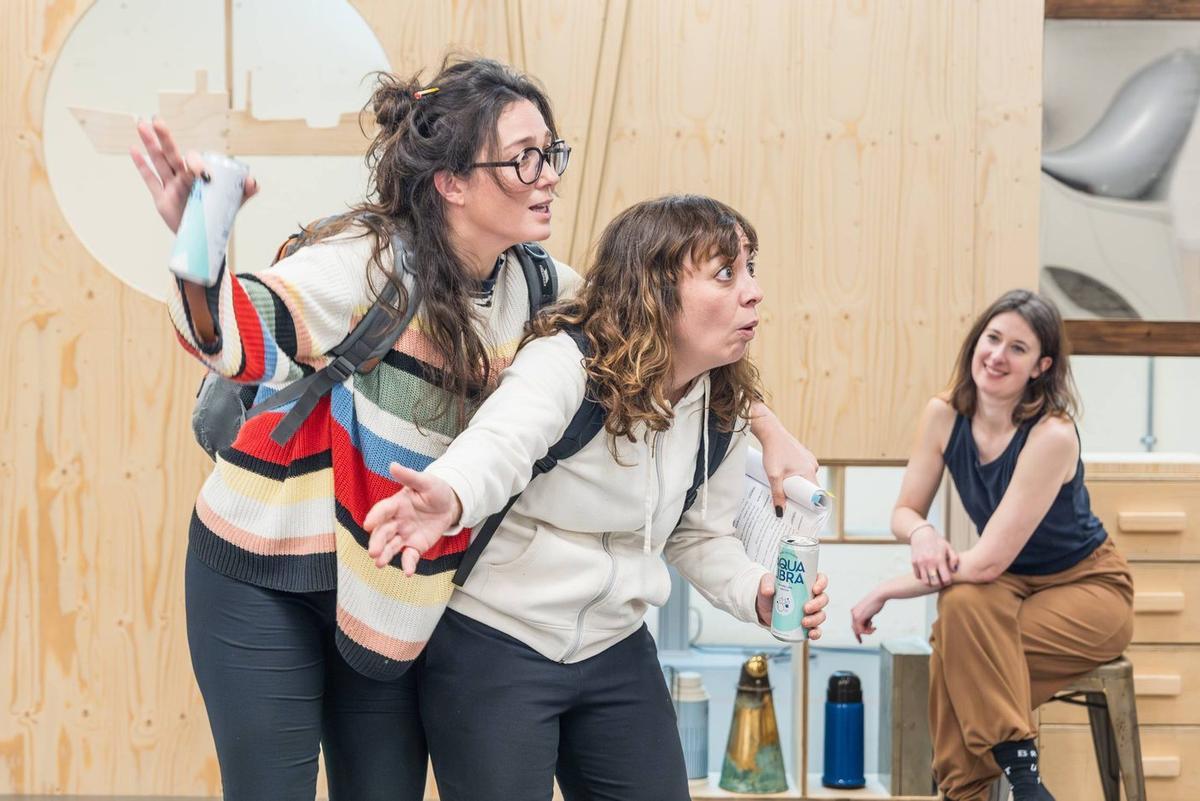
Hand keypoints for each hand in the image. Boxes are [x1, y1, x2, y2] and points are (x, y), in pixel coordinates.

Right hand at [129, 118, 258, 232]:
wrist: (205, 235)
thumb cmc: (217, 214)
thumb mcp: (234, 201)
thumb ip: (246, 190)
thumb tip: (252, 181)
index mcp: (199, 175)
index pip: (194, 162)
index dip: (196, 163)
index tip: (202, 174)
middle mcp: (183, 177)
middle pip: (172, 154)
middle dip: (165, 138)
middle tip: (158, 121)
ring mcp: (171, 186)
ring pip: (159, 162)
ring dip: (150, 145)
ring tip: (142, 125)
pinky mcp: (162, 198)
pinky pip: (150, 180)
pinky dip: (141, 166)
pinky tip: (134, 150)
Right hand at [364, 463, 462, 573]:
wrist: (450, 505)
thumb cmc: (435, 490)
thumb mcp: (426, 481)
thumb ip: (410, 476)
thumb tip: (393, 465)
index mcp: (397, 503)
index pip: (383, 510)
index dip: (375, 516)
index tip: (367, 524)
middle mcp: (397, 521)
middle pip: (383, 532)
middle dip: (377, 541)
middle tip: (373, 551)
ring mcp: (405, 534)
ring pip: (391, 546)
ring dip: (385, 555)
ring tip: (380, 563)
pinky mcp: (415, 546)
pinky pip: (409, 556)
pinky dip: (407, 564)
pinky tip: (407, 572)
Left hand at [756, 412, 819, 511]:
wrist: (771, 432)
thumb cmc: (773, 452)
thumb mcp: (774, 476)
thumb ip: (777, 494)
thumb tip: (780, 512)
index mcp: (809, 471)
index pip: (816, 493)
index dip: (810, 504)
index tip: (804, 512)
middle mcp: (812, 465)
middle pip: (809, 487)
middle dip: (800, 495)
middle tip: (790, 503)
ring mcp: (808, 459)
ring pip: (805, 478)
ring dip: (796, 484)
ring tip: (784, 488)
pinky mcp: (803, 456)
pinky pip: (802, 470)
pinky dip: (795, 475)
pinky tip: (785, 476)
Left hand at [756, 571, 828, 640]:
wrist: (763, 609)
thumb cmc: (769, 592)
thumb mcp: (766, 583)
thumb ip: (766, 583)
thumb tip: (768, 591)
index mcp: (806, 583)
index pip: (821, 580)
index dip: (822, 583)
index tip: (815, 589)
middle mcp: (812, 597)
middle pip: (823, 599)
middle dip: (817, 604)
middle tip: (805, 608)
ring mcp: (811, 612)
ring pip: (821, 615)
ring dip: (815, 619)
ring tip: (803, 622)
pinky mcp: (807, 624)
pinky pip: (817, 629)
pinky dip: (816, 633)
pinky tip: (811, 634)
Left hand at [850, 592, 884, 642]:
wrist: (879, 595)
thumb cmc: (877, 602)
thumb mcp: (870, 612)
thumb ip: (867, 619)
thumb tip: (868, 626)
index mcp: (854, 611)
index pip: (854, 624)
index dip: (858, 633)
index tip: (860, 641)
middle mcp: (853, 613)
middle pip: (855, 628)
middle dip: (863, 633)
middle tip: (871, 633)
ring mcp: (855, 615)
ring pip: (858, 630)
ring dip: (867, 632)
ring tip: (874, 628)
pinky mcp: (859, 617)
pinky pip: (860, 630)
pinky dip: (867, 632)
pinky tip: (874, 628)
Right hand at [910, 526, 959, 587]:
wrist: (921, 533)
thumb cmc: (937, 541)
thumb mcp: (949, 547)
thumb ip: (955, 559)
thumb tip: (954, 570)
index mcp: (940, 559)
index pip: (945, 579)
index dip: (948, 582)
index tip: (948, 579)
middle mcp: (929, 562)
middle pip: (935, 583)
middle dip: (939, 584)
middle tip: (941, 580)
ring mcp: (920, 563)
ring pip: (925, 581)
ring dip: (930, 582)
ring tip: (934, 578)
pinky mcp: (914, 563)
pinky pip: (918, 576)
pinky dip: (922, 577)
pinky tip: (927, 573)